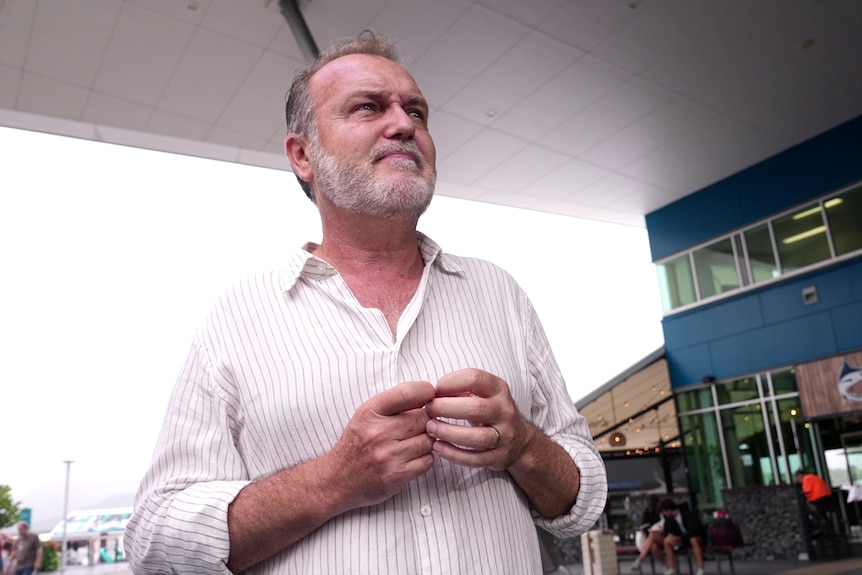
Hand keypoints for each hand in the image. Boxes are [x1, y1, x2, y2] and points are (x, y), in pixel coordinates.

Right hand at [324, 380, 436, 508]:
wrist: (337, 480)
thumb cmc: (357, 443)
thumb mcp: (367, 415)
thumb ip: (394, 403)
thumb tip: (429, 394)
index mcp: (370, 412)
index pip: (407, 392)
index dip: (426, 391)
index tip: (429, 395)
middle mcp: (378, 433)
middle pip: (423, 418)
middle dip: (426, 420)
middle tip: (419, 426)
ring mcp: (388, 456)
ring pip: (428, 440)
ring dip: (426, 441)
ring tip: (414, 442)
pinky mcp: (396, 476)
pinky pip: (427, 461)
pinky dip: (425, 458)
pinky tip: (412, 457)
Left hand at [424, 368, 532, 470]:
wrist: (520, 440)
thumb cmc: (491, 412)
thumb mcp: (483, 394)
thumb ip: (460, 390)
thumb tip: (432, 393)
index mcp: (499, 389)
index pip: (475, 378)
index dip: (451, 382)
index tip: (434, 390)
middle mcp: (504, 411)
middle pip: (475, 408)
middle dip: (446, 408)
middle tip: (429, 409)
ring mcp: (504, 435)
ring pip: (477, 437)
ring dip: (449, 433)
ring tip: (430, 428)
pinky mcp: (499, 457)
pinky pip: (476, 459)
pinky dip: (454, 454)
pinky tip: (438, 447)